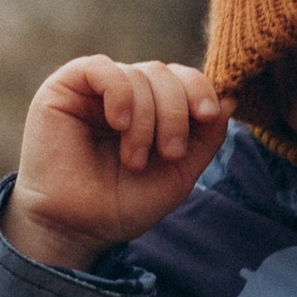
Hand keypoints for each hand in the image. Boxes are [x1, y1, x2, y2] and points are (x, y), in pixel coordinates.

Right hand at [2, 57, 233, 267]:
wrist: (76, 227)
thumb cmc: (123, 204)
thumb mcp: (178, 173)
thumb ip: (206, 137)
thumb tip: (231, 97)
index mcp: (151, 109)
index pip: (183, 78)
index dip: (200, 89)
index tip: (209, 115)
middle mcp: (124, 94)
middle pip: (164, 74)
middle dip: (176, 113)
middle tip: (170, 153)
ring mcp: (94, 89)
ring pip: (138, 74)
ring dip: (147, 119)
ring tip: (134, 159)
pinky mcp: (64, 88)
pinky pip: (100, 68)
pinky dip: (119, 93)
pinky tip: (119, 124)